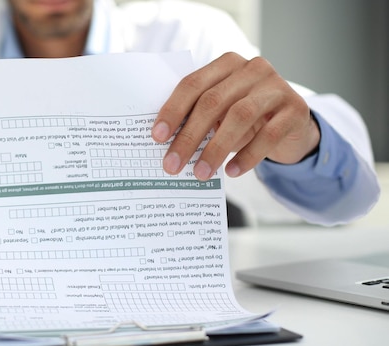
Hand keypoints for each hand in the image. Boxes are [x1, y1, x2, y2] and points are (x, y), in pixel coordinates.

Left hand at [151, 52, 319, 179]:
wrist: (290, 125)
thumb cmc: (244, 119)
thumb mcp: (221, 113)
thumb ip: (198, 118)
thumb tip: (167, 145)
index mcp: (226, 64)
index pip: (193, 84)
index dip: (173, 110)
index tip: (157, 137)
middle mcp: (252, 68)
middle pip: (213, 101)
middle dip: (189, 136)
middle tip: (172, 164)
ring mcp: (276, 86)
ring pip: (239, 116)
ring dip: (215, 149)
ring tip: (200, 174)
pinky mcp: (296, 108)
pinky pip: (268, 135)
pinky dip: (247, 156)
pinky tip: (231, 172)